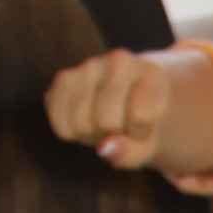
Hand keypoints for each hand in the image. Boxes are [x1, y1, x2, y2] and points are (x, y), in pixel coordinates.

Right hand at [43, 45, 212, 189]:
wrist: (146, 93)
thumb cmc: (157, 124)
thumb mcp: (158, 144)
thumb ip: (136, 150)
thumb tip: (107, 149)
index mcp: (150, 73)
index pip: (134, 116)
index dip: (139, 134)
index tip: (148, 131)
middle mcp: (118, 62)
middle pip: (101, 119)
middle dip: (112, 132)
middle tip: (125, 129)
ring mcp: (90, 66)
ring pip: (76, 116)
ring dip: (88, 130)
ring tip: (106, 126)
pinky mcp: (67, 76)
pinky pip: (54, 107)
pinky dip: (66, 123)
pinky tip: (83, 122)